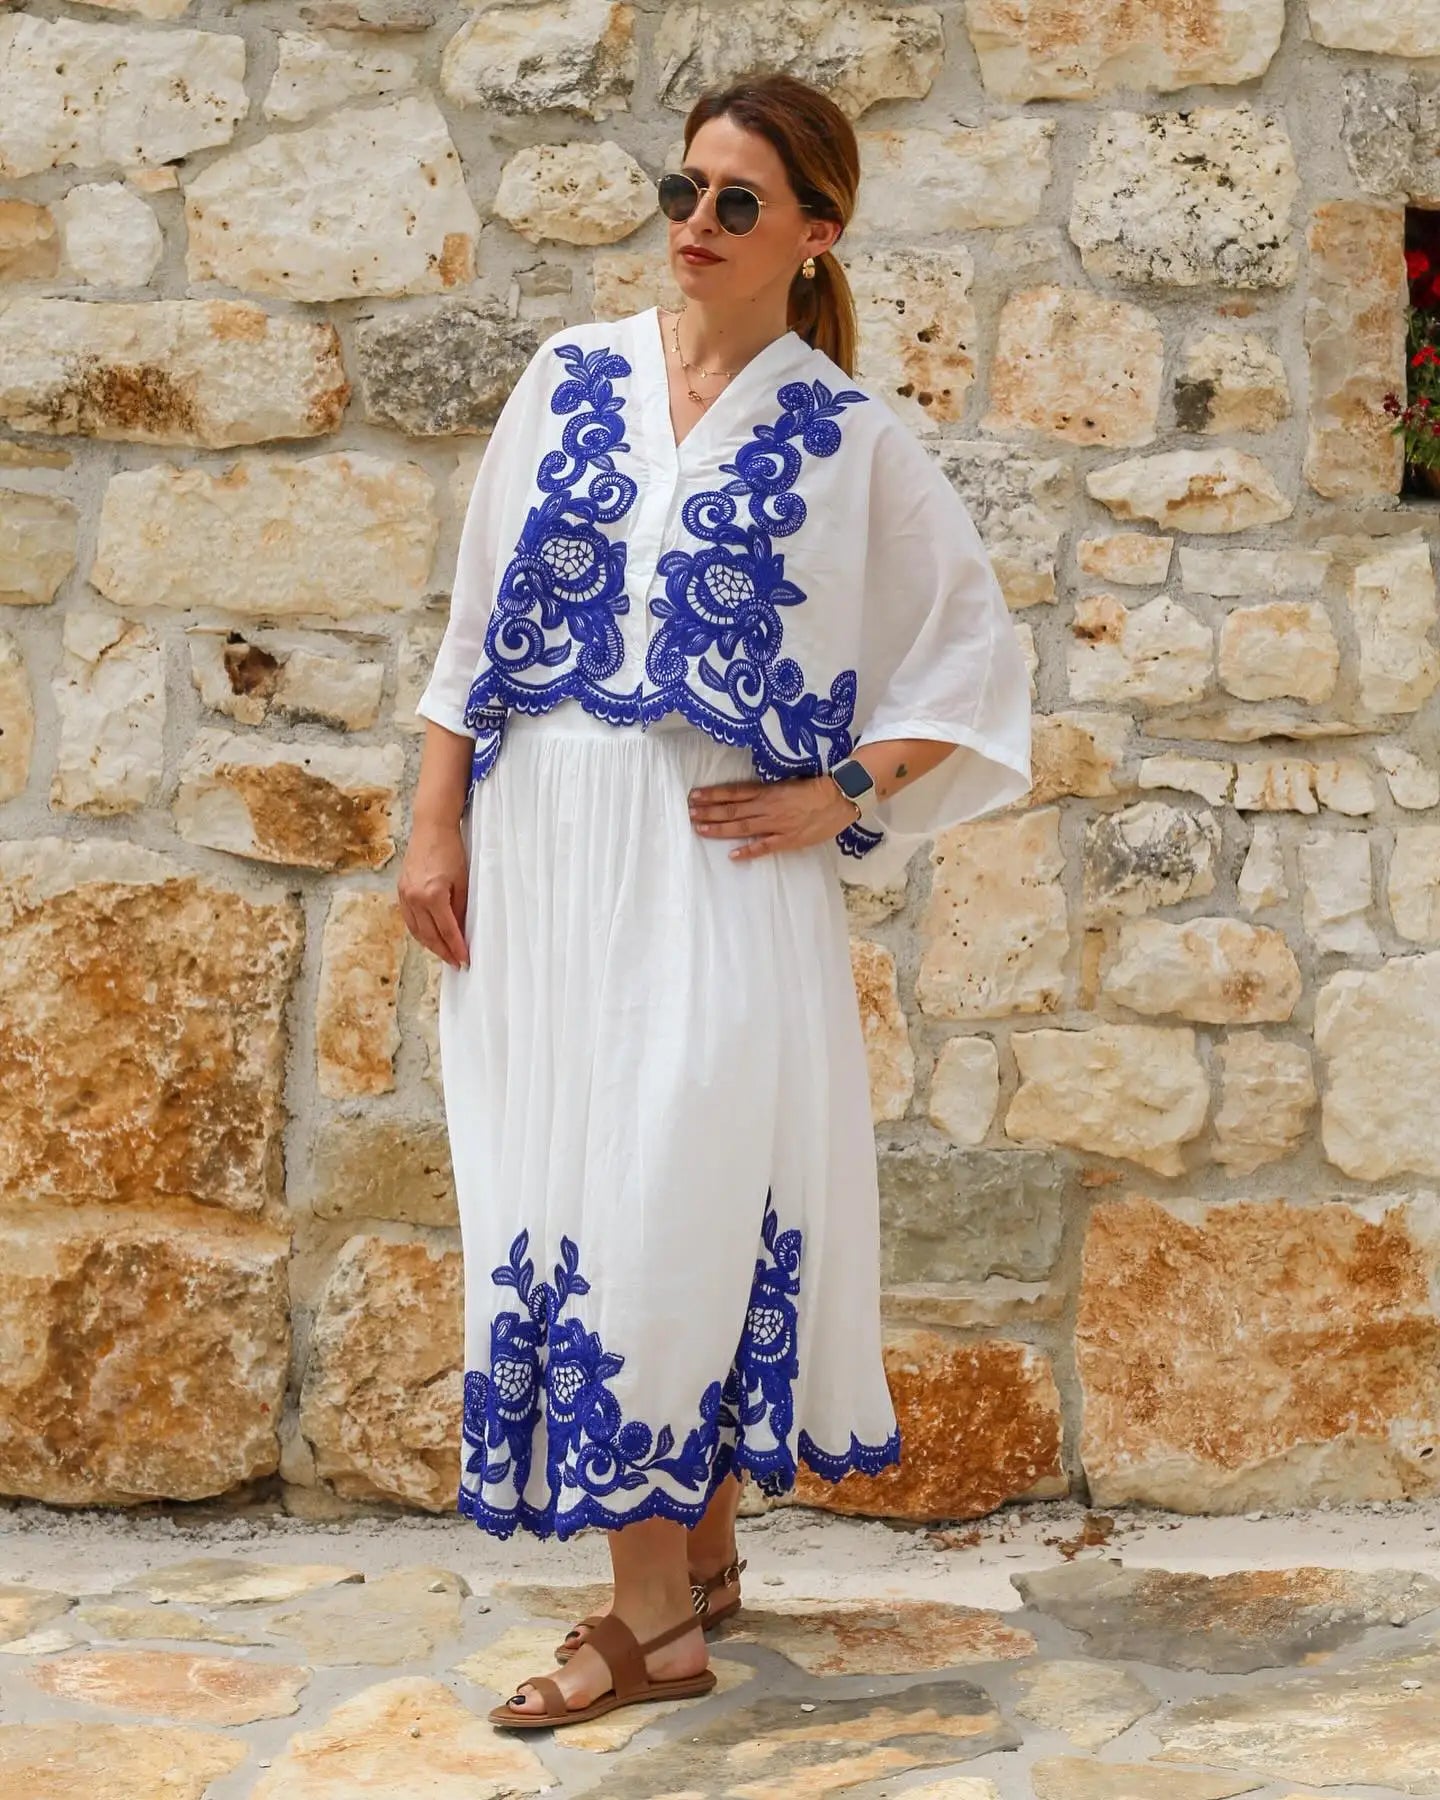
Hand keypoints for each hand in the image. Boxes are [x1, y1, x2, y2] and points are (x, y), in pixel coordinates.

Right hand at [397, 818, 469, 967]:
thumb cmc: (451, 850)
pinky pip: (410, 920)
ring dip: (431, 945)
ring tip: (444, 954)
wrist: (431, 828)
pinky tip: (430, 937)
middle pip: (429, 935)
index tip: (464, 961)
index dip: (456, 948)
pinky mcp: (401, 891)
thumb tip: (463, 932)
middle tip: (456, 962)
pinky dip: (420, 932)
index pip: (446, 931)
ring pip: (417, 930)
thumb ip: (461, 909)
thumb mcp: (463, 881)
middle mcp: (415, 898)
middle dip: (443, 951)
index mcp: (432, 895)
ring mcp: (405, 895)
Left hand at [687, 775, 859, 860]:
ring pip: (742, 827)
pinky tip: (732, 855)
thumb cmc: (816, 786)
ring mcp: (776, 824)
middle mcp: (767, 807)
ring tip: (699, 828)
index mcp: (767, 791)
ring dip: (719, 828)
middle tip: (689, 813)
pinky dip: (748, 851)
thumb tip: (747, 793)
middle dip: (709, 811)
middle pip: (732, 810)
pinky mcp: (788, 839)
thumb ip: (767, 790)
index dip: (713, 794)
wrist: (840, 797)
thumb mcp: (787, 782)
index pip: (733, 792)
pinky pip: (764, 847)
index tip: (695, 796)